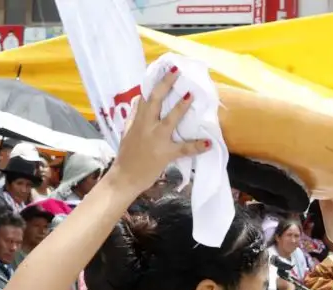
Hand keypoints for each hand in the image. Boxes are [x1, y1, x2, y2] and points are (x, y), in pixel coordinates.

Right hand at [105, 68, 211, 192]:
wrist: (125, 177)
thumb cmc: (127, 155)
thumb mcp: (128, 132)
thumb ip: (134, 116)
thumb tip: (139, 101)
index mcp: (138, 120)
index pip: (146, 97)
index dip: (156, 82)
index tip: (165, 69)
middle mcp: (146, 126)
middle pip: (155, 101)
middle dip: (166, 84)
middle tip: (176, 71)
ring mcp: (156, 140)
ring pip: (169, 120)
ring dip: (181, 108)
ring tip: (191, 96)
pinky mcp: (165, 154)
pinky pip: (183, 149)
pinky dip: (196, 146)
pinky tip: (208, 143)